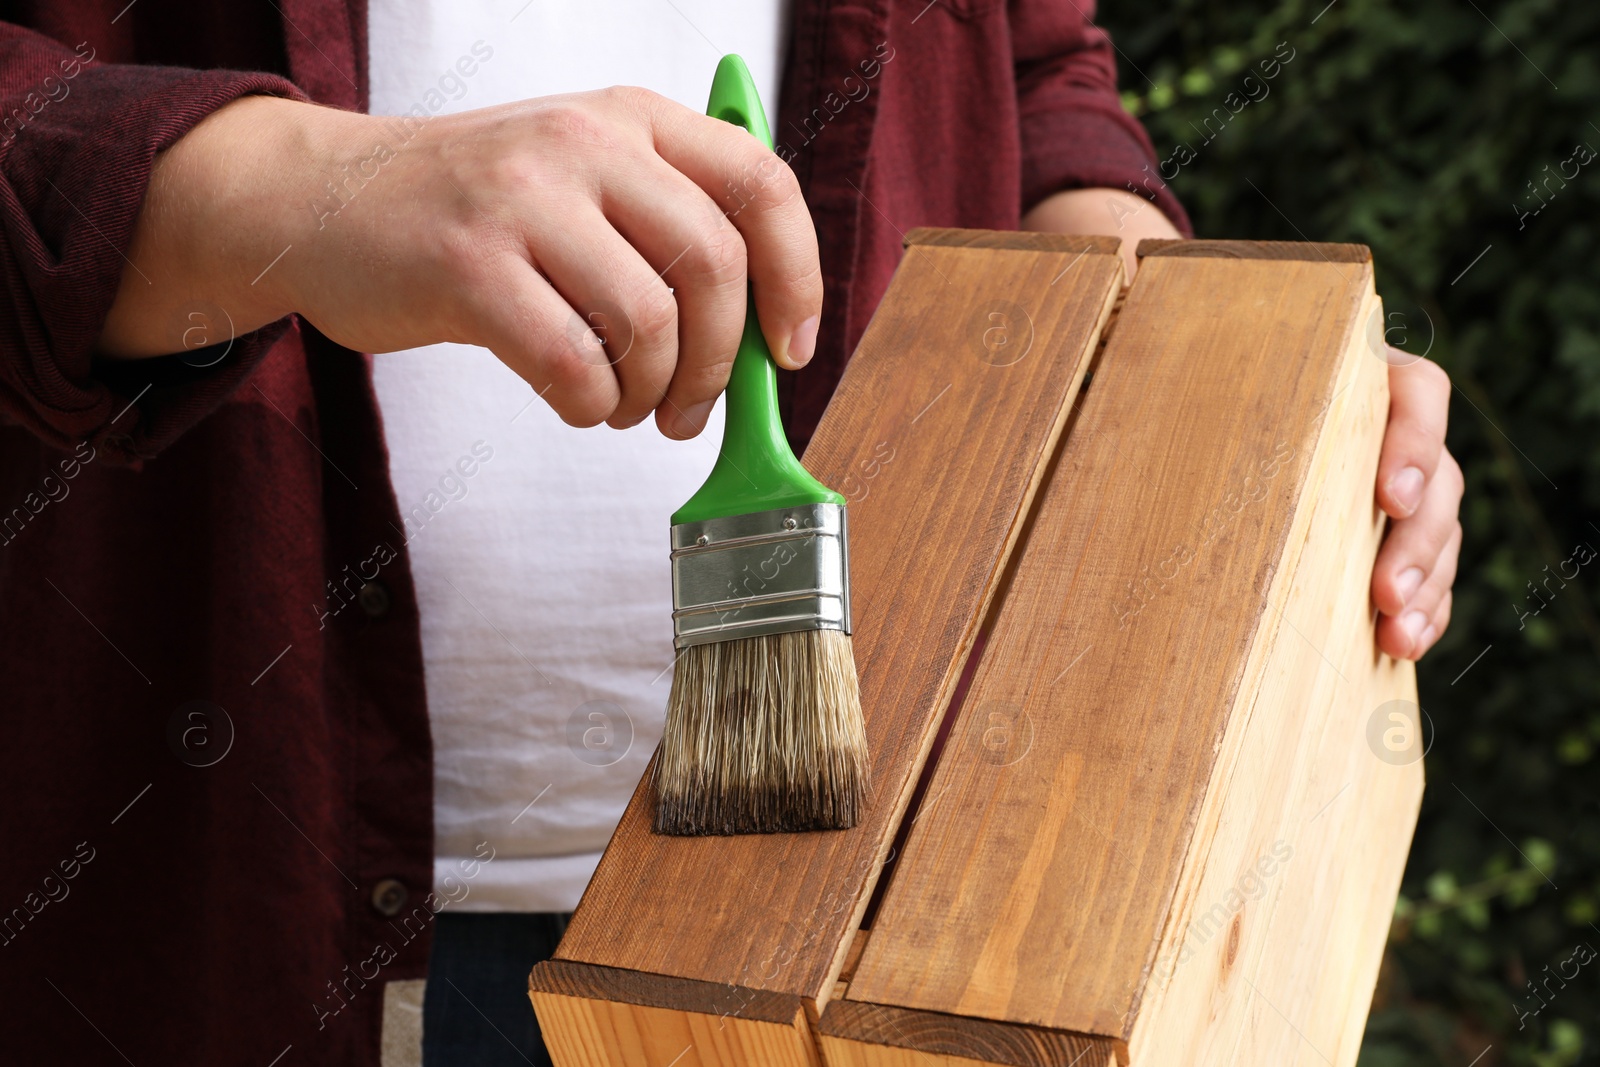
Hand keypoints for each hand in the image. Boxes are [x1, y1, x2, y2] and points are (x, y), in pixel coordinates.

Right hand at [101, 89, 822, 438]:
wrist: (322, 199)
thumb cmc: (471, 209)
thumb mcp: (579, 178)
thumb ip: (666, 232)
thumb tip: (759, 340)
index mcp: (631, 118)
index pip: (761, 183)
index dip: (797, 277)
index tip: (791, 350)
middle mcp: (583, 141)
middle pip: (714, 263)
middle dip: (720, 364)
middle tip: (692, 410)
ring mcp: (522, 198)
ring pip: (649, 321)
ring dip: (652, 393)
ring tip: (625, 405)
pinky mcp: (466, 264)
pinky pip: (572, 362)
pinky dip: (591, 405)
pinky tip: (577, 400)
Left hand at [1023, 190, 1462, 659]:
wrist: (1160, 392)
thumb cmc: (1157, 365)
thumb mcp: (1155, 349)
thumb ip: (1138, 345)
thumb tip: (1086, 326)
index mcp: (1343, 365)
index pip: (1414, 389)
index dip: (1414, 440)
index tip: (1387, 497)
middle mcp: (1376, 421)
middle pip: (1436, 474)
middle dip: (1421, 540)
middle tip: (1385, 594)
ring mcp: (1381, 478)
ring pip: (1435, 528)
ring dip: (1427, 583)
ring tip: (1395, 636)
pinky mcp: (1373, 532)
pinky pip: (1422, 570)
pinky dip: (1421, 608)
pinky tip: (1399, 646)